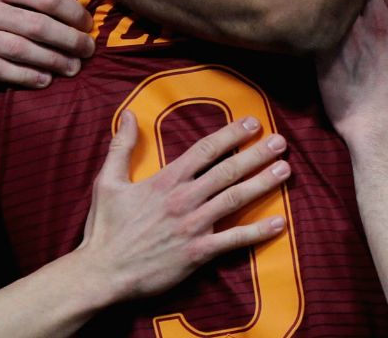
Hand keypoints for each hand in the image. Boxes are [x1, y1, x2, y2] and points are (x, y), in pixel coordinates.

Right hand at [75, 110, 292, 304]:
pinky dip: (257, 232)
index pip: (205, 150)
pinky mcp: (197, 252)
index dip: (231, 135)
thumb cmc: (104, 229)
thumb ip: (122, 146)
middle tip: (280, 142)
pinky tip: (279, 223)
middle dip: (256, 154)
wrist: (102, 272)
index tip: (252, 124)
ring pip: (235, 199)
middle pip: (227, 170)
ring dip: (263, 183)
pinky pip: (233, 240)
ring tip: (285, 170)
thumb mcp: (108, 181)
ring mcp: (193, 226)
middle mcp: (183, 199)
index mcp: (165, 181)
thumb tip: (130, 114)